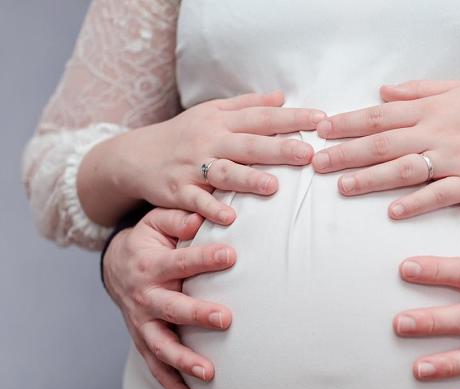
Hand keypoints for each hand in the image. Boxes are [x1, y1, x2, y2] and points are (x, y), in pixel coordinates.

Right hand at [80, 91, 326, 225]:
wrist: (134, 156)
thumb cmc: (183, 134)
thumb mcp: (212, 113)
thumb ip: (248, 106)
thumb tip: (282, 97)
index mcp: (222, 121)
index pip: (263, 117)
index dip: (293, 118)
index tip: (322, 120)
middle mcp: (209, 141)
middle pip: (249, 144)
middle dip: (279, 148)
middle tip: (308, 154)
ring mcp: (193, 166)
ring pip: (224, 172)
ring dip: (248, 180)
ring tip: (273, 187)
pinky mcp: (178, 190)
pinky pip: (197, 201)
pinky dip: (211, 209)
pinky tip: (230, 218)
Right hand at [104, 208, 235, 388]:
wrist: (117, 266)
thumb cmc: (150, 242)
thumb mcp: (158, 222)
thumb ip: (178, 219)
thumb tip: (201, 216)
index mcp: (151, 265)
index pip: (181, 262)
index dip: (205, 258)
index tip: (232, 255)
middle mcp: (145, 297)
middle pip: (172, 308)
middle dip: (197, 315)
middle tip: (225, 319)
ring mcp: (142, 324)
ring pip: (161, 346)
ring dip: (184, 361)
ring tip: (209, 373)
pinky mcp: (144, 341)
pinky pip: (157, 368)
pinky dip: (172, 387)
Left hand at [311, 80, 459, 218]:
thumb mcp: (458, 90)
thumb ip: (417, 91)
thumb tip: (381, 91)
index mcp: (432, 110)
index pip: (381, 115)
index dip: (349, 123)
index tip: (321, 131)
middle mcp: (439, 132)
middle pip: (385, 143)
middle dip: (347, 153)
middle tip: (317, 163)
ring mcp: (455, 160)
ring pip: (405, 169)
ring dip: (372, 178)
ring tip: (343, 187)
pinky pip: (439, 195)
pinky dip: (415, 203)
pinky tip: (392, 212)